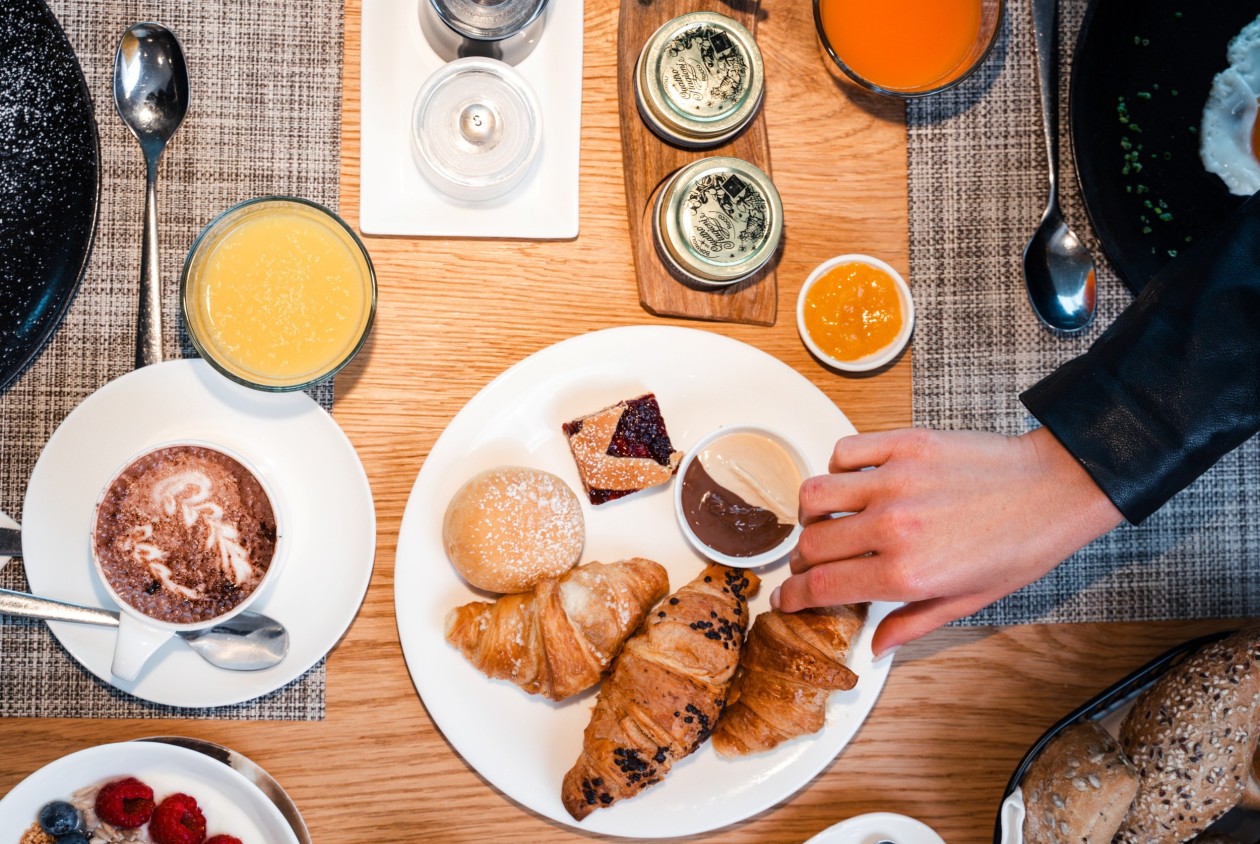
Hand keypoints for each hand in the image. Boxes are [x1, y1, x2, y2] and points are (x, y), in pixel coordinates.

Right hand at [770, 427, 1122, 654]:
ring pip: (815, 494)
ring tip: (825, 521)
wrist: (1054, 489)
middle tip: (810, 564)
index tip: (783, 598)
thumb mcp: (969, 601)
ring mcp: (895, 481)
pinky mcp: (904, 445)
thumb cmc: (1020, 546)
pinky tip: (853, 482)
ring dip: (810, 513)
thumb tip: (874, 644)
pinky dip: (837, 467)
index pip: (823, 587)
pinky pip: (844, 452)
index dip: (792, 596)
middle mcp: (893, 528)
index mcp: (908, 573)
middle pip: (811, 545)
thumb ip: (912, 622)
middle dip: (802, 561)